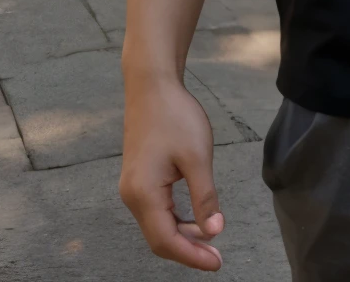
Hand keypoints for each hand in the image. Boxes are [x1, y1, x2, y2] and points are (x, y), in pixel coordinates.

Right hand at [120, 76, 224, 269]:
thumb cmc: (175, 116)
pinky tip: (195, 218)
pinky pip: (156, 210)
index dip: (192, 256)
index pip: (166, 241)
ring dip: (183, 235)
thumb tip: (214, 231)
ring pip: (157, 225)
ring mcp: (133, 188)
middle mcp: (132, 196)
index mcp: (143, 194)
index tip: (217, 263)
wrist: (152, 86)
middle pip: (159, 238)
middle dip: (188, 250)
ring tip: (210, 238)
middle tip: (217, 256)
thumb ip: (205, 197)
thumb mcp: (197, 157)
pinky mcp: (139, 179)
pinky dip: (175, 220)